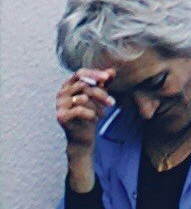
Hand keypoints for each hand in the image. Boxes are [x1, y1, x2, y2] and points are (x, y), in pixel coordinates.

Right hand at [53, 74, 109, 190]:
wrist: (83, 136)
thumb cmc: (91, 112)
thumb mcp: (99, 95)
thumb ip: (104, 82)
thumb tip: (112, 71)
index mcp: (68, 85)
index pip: (80, 73)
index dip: (94, 74)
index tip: (108, 78)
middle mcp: (61, 93)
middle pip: (84, 86)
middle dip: (101, 94)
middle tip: (112, 103)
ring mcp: (59, 105)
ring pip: (82, 98)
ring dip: (97, 106)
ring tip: (102, 113)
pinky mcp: (60, 116)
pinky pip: (79, 110)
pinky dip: (91, 114)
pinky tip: (95, 120)